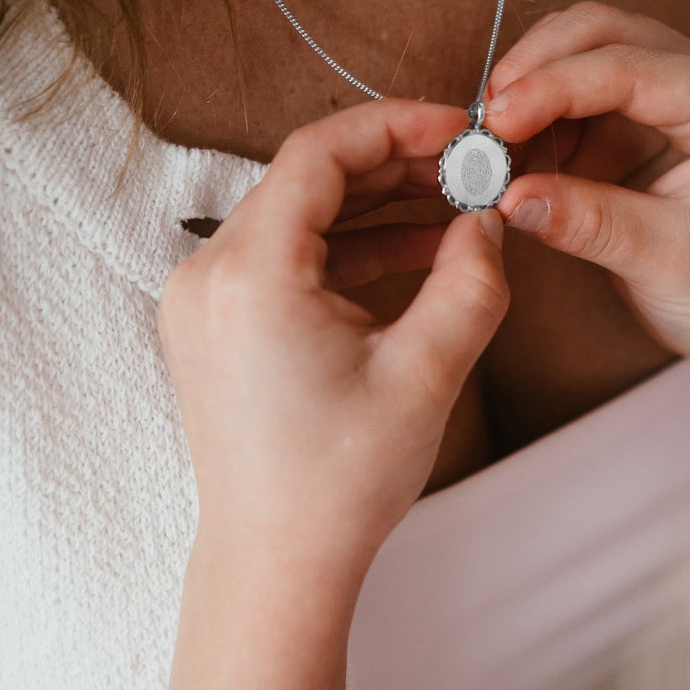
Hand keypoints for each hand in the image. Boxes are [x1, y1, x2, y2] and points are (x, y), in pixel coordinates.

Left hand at [157, 98, 509, 600]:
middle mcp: (209, 274)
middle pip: (304, 179)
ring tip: (452, 208)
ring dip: (373, 207)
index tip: (457, 130)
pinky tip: (412, 255)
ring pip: (296, 216)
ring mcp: (202, 301)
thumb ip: (471, 280)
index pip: (319, 153)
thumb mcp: (428, 372)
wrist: (277, 563)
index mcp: (251, 273)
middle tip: (466, 167)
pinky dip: (345, 249)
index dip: (394, 127)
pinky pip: (283, 257)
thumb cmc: (340, 480)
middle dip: (392, 165)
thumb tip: (488, 221)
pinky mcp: (214, 327)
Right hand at [484, 3, 689, 389]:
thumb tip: (512, 198)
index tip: (499, 121)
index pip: (631, 66)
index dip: (555, 86)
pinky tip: (518, 163)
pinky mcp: (645, 124)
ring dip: (533, 93)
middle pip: (604, 33)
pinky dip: (541, 122)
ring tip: (496, 155)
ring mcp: (675, 97)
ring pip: (586, 54)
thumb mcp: (668, 261)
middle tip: (487, 122)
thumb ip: (591, 223)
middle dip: (537, 68)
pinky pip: (580, 100)